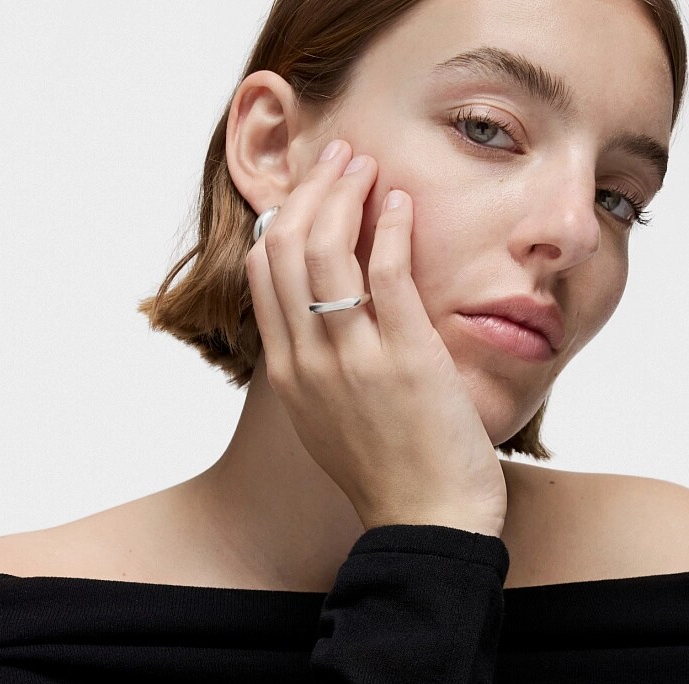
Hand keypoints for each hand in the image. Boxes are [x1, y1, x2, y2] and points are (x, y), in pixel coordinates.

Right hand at [245, 140, 507, 537]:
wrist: (425, 520)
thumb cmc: (384, 470)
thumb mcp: (326, 418)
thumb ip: (314, 366)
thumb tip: (321, 316)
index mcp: (289, 372)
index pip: (263, 272)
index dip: (283, 219)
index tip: (310, 193)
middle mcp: (309, 359)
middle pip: (286, 249)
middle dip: (309, 190)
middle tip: (339, 159)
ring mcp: (354, 358)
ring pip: (326, 252)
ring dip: (344, 195)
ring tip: (365, 165)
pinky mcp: (406, 358)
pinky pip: (387, 275)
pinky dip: (392, 229)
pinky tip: (402, 204)